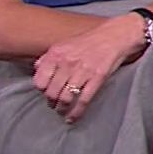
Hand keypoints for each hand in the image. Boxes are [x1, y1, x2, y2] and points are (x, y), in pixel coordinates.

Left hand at [33, 13, 147, 123]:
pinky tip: (73, 118)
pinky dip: (77, 112)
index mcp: (56, 54)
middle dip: (51, 102)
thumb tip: (36, 68)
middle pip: (52, 92)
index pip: (39, 80)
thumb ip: (49, 56)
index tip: (46, 93)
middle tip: (54, 106)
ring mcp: (83, 71)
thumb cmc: (91, 40)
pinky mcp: (97, 78)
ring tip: (62, 112)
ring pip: (66, 98)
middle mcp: (67, 63)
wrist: (116, 35)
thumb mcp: (65, 43)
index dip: (42, 90)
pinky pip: (83, 100)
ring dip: (62, 109)